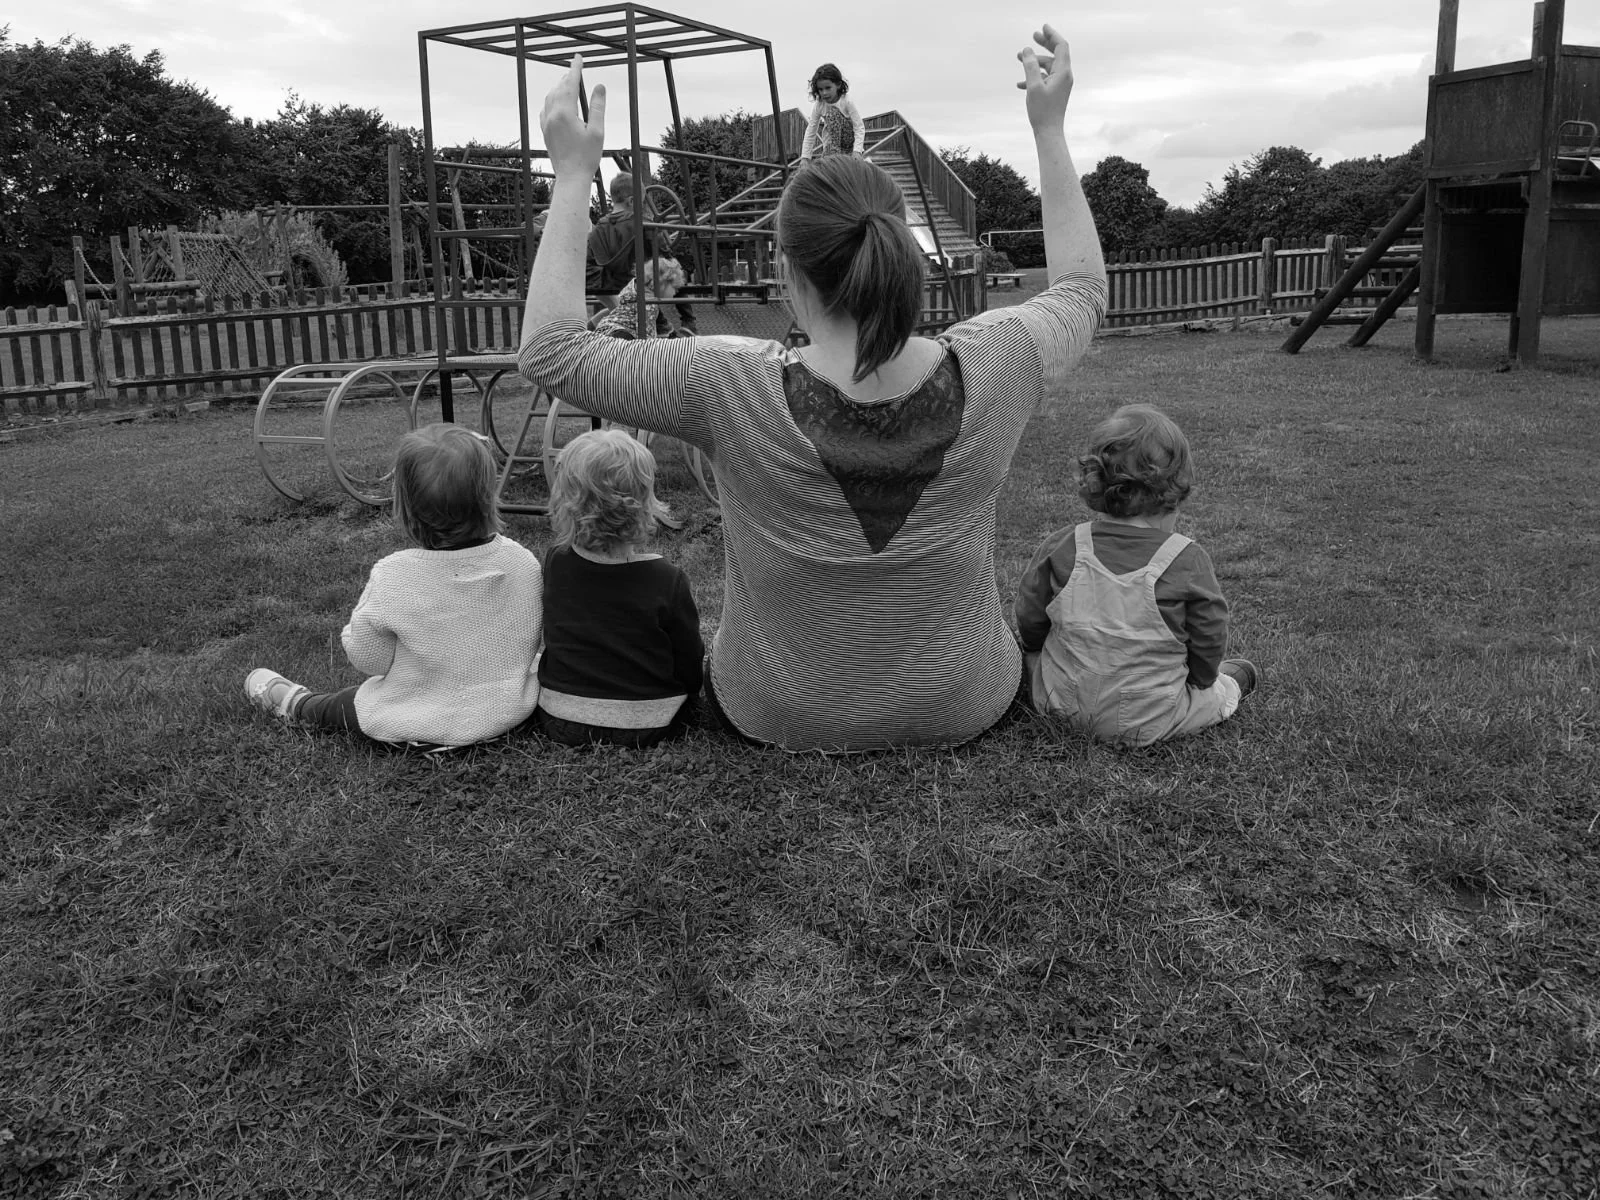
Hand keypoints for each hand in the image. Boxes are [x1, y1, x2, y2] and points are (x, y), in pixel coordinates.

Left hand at [540, 55, 605, 179]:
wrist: (570, 178)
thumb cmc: (587, 157)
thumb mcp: (597, 131)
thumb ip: (598, 107)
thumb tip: (599, 86)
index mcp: (565, 113)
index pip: (570, 83)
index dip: (575, 69)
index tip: (578, 57)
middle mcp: (552, 115)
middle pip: (559, 88)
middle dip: (567, 77)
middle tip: (575, 68)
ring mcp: (546, 123)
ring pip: (550, 98)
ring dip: (559, 87)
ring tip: (567, 82)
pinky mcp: (545, 132)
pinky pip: (546, 109)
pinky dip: (552, 100)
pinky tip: (556, 101)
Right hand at [1016, 24, 1073, 130]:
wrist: (1049, 133)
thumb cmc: (1042, 112)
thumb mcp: (1033, 86)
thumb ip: (1030, 66)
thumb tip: (1027, 50)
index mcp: (1063, 72)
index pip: (1061, 46)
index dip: (1052, 35)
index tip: (1043, 28)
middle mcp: (1064, 76)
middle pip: (1055, 54)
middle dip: (1044, 44)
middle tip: (1033, 36)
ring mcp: (1060, 84)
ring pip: (1047, 66)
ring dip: (1033, 62)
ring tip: (1018, 58)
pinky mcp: (1054, 92)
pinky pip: (1044, 78)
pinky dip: (1033, 77)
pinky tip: (1020, 84)